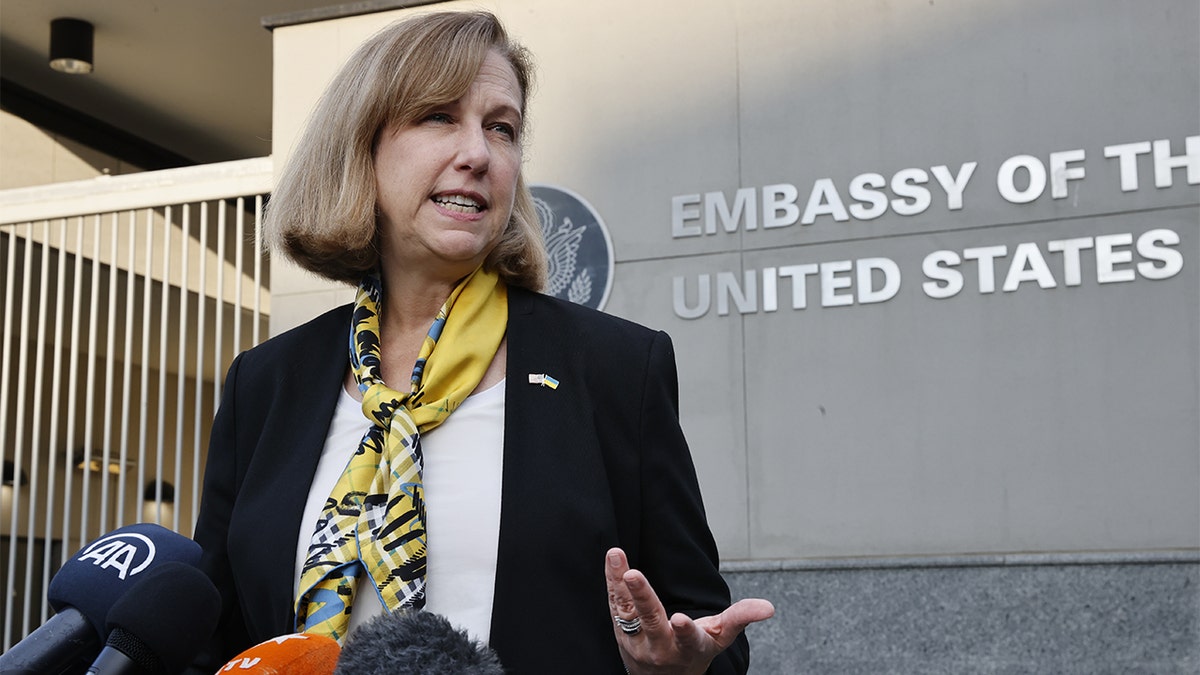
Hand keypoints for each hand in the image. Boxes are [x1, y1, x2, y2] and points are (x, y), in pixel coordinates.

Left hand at [604, 547, 774, 674]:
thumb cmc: (695, 651)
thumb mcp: (720, 637)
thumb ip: (741, 618)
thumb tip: (769, 607)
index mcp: (689, 649)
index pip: (688, 641)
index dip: (685, 632)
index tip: (680, 620)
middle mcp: (660, 648)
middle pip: (650, 621)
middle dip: (642, 597)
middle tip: (633, 574)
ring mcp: (637, 640)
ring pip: (626, 611)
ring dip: (619, 582)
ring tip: (617, 557)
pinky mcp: (620, 628)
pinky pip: (614, 603)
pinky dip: (612, 580)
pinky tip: (612, 559)